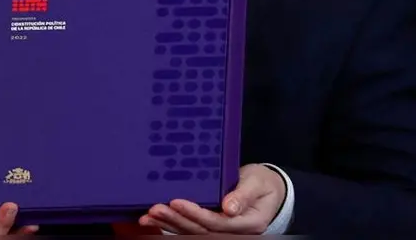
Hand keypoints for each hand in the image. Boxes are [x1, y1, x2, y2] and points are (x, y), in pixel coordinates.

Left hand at [140, 164, 284, 234]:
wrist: (267, 189)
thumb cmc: (262, 183)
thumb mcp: (257, 184)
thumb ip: (243, 195)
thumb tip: (228, 208)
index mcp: (247, 224)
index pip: (217, 223)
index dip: (195, 214)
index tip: (176, 202)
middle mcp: (232, 231)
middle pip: (200, 230)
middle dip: (176, 220)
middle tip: (154, 209)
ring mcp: (221, 231)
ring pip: (191, 232)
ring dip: (168, 225)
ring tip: (148, 216)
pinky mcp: (210, 226)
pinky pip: (189, 228)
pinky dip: (170, 224)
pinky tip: (153, 220)